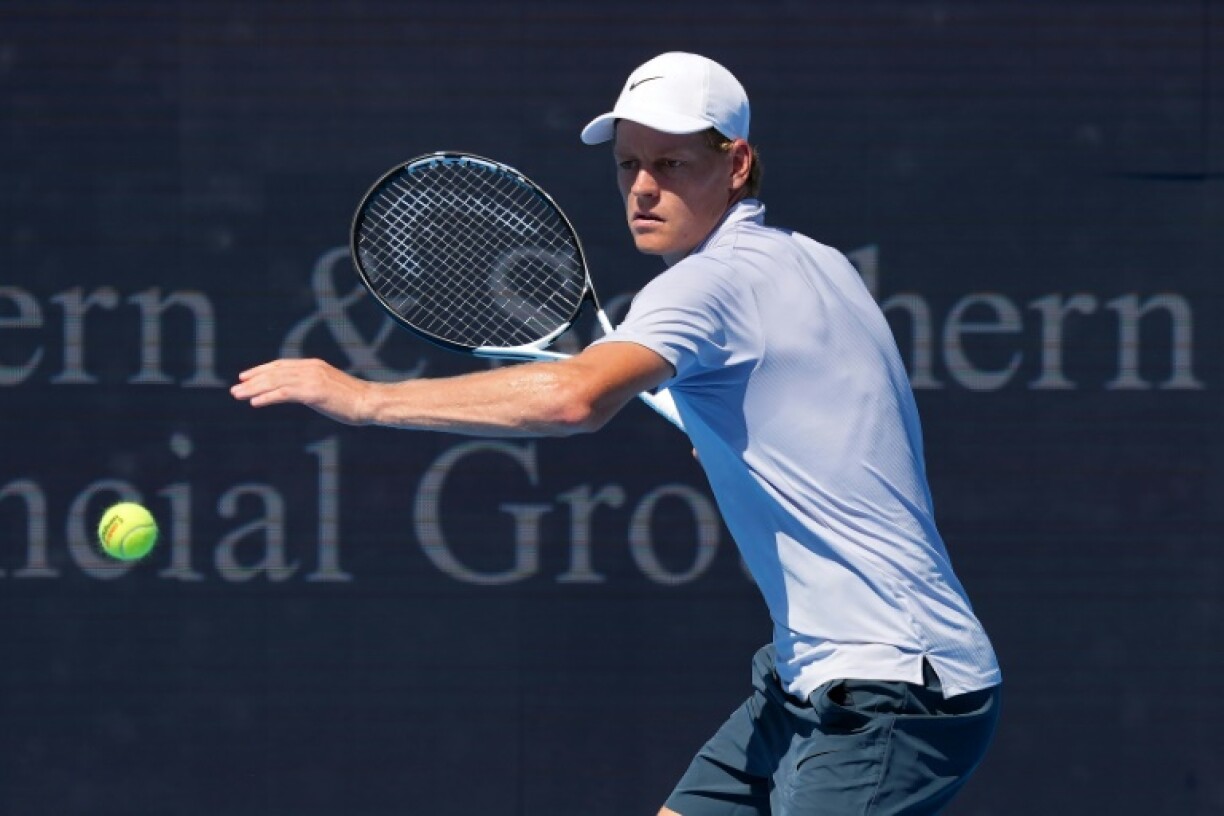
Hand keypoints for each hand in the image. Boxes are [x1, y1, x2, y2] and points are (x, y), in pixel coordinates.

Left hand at [231, 358, 372, 424]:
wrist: (369, 402)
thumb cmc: (353, 400)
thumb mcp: (330, 388)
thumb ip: (313, 387)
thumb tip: (303, 394)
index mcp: (313, 365)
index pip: (280, 365)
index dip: (261, 370)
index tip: (245, 376)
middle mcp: (310, 368)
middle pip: (274, 372)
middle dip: (252, 380)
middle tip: (235, 389)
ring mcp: (311, 379)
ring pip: (275, 382)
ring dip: (254, 389)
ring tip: (239, 395)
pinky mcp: (313, 392)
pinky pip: (284, 393)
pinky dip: (267, 397)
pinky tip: (255, 402)